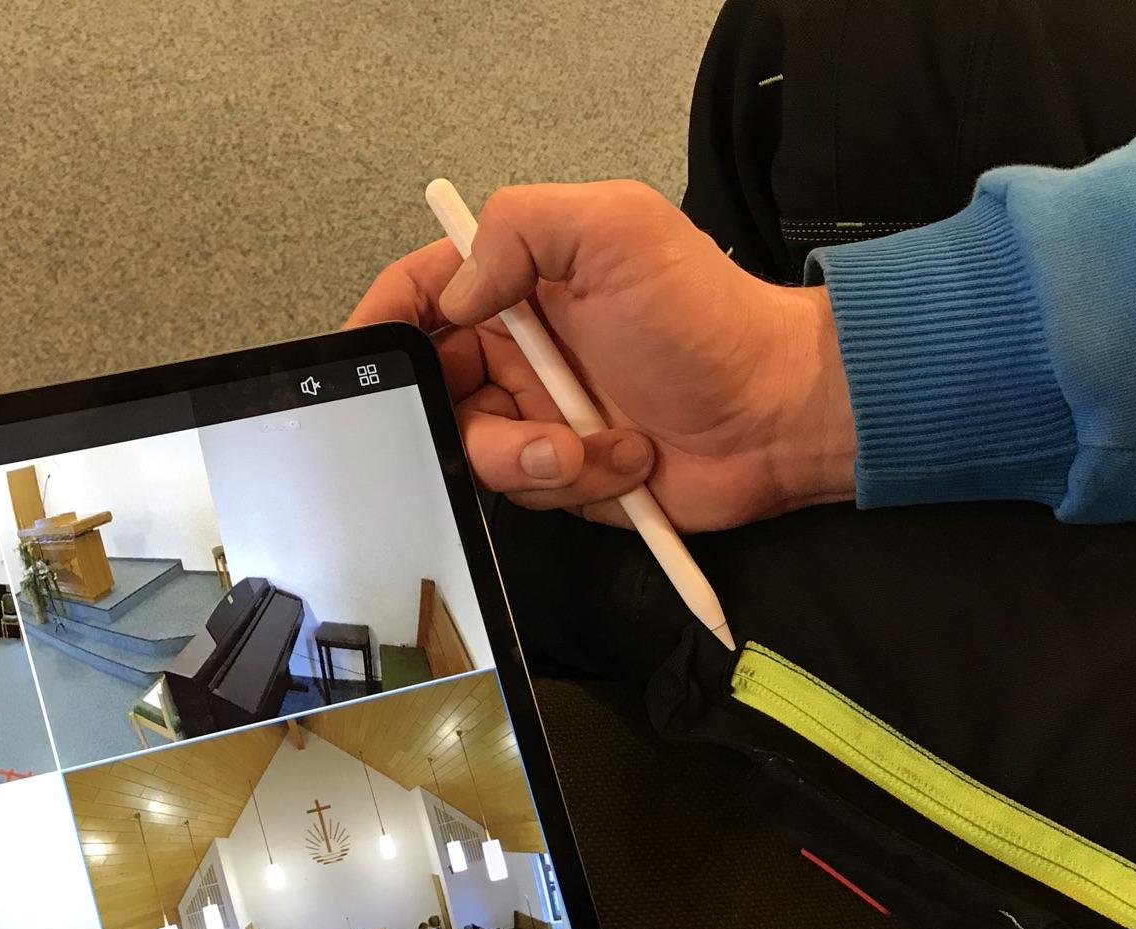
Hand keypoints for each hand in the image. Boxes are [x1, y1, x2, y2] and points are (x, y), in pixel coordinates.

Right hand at [346, 180, 855, 529]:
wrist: (778, 413)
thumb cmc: (705, 315)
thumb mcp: (616, 227)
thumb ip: (520, 227)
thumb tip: (453, 293)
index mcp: (518, 283)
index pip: (420, 296)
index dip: (380, 327)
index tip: (356, 364)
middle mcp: (516, 350)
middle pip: (430, 391)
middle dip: (458, 417)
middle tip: (514, 421)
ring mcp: (537, 415)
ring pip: (472, 453)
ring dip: (529, 457)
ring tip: (593, 446)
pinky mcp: (563, 474)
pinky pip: (524, 493)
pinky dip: (573, 482)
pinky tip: (626, 461)